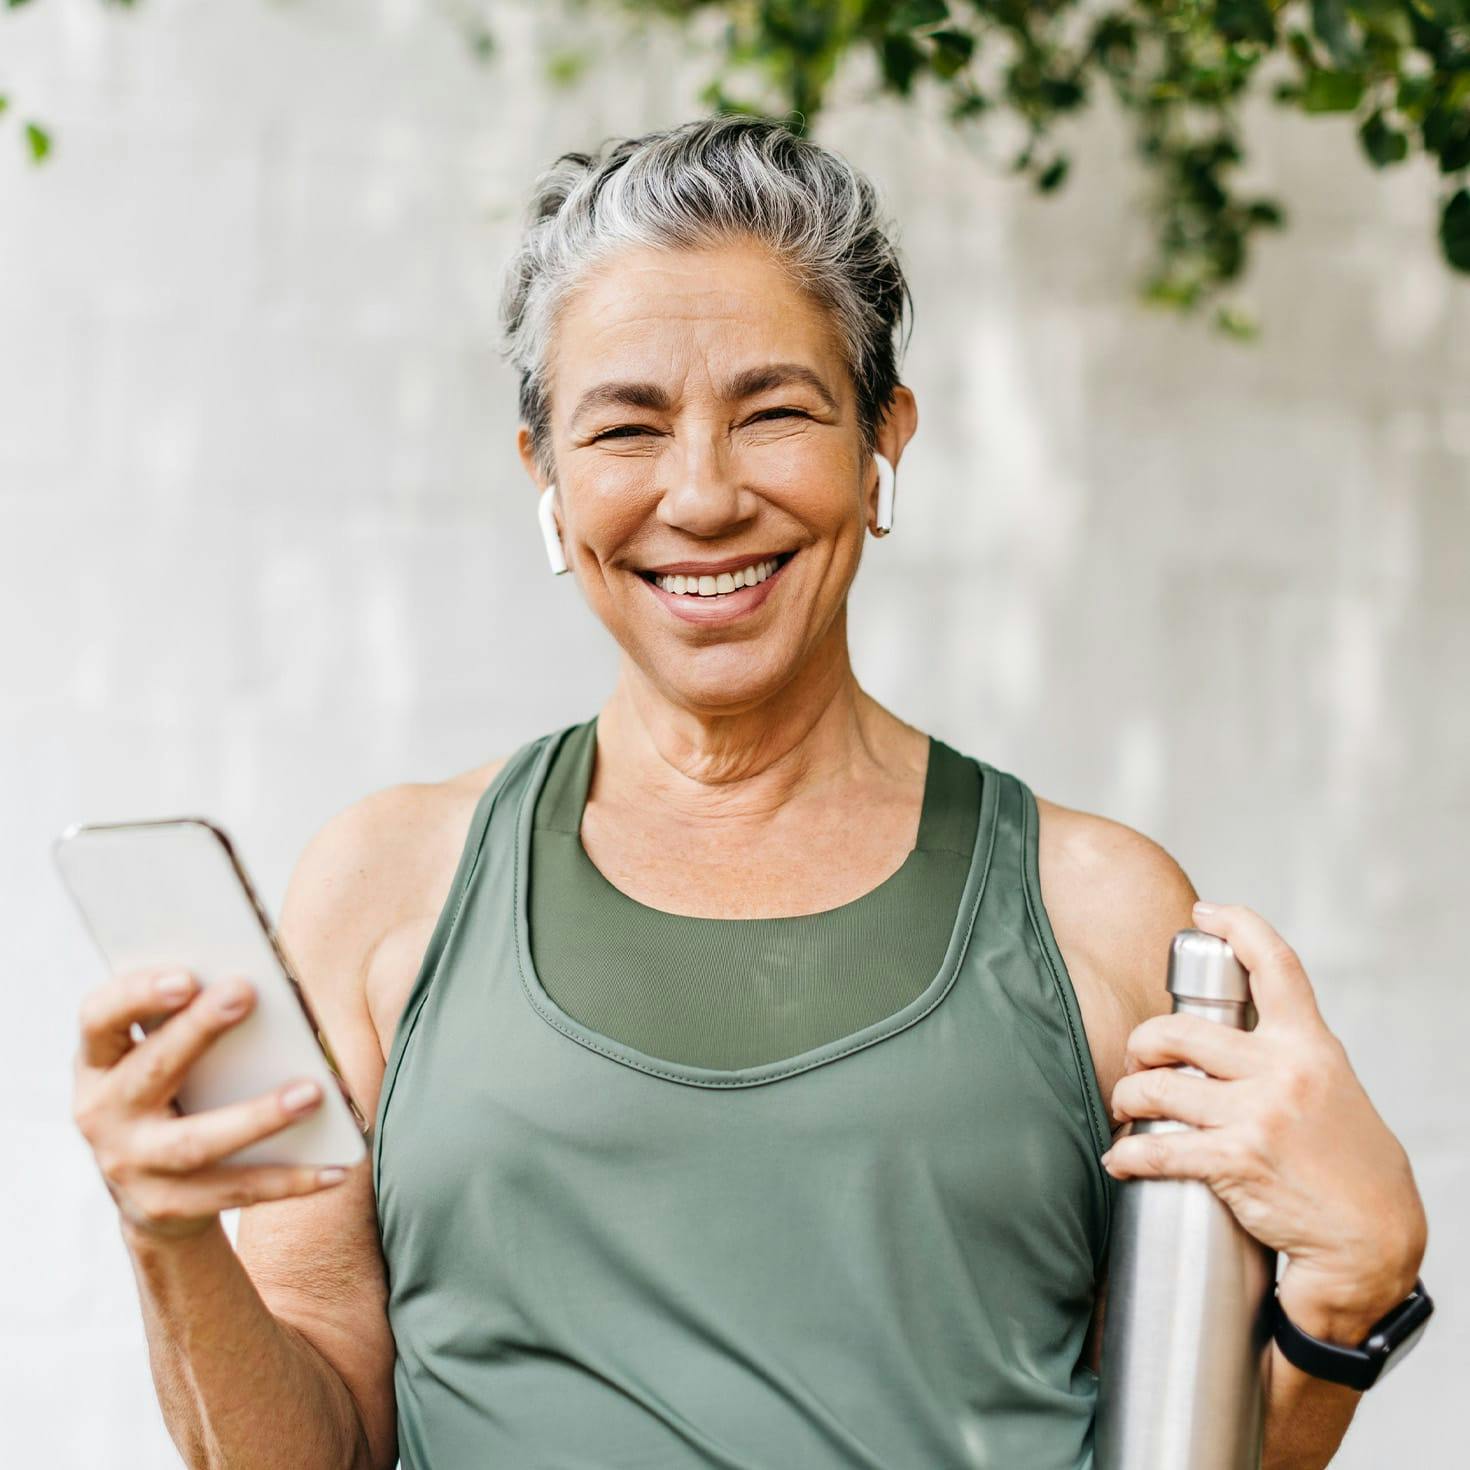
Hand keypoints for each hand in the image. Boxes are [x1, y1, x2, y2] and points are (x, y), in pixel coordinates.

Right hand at [71, 966, 350, 1242]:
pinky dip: (290, 1178)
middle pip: (151, 1069)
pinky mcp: (167, 1207)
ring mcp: (130, 1166)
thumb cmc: (177, 1091)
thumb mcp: (166, 1054)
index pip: (100, 1018)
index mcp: (101, 1062)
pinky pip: (236, 1192)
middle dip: (197, 1030)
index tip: (185, 975)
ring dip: (258, 1116)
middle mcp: (102, 1113)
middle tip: (245, 993)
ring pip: (196, 1142)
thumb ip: (198, 1019)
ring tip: (314, 1092)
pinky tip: (336, 1166)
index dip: (136, 994)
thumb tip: (275, 987)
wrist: (151, 1195)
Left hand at [1102, 901, 1427, 1342]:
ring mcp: (1260, 1115)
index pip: (1276, 965)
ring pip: (1160, 1086)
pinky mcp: (1239, 1161)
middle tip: (1138, 1062)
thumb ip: (1287, 1056)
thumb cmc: (1349, 1166)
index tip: (1205, 912)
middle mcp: (1284, 1071)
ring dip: (1128, 1096)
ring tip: (1126, 1108)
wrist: (1374, 1241)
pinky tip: (1120, 1159)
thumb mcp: (1332, 1088)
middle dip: (1143, 1044)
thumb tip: (1233, 1035)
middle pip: (1180, 1030)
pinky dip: (1129, 1155)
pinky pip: (1161, 1149)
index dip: (1238, 927)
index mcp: (1310, 1046)